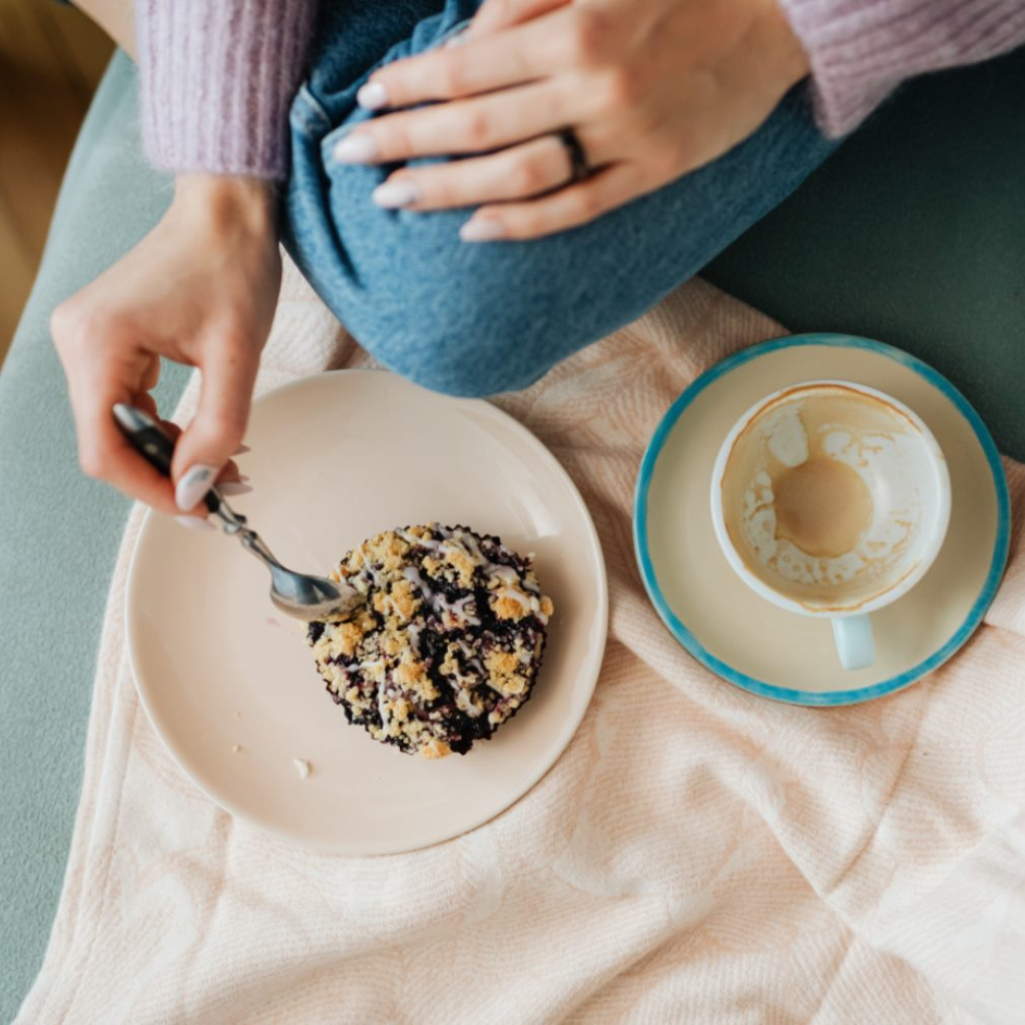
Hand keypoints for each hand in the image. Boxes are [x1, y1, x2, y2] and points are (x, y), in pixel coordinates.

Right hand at [51, 174, 280, 519]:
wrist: (227, 210)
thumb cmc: (233, 267)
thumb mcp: (237, 356)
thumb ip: (217, 429)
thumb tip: (195, 490)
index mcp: (97, 342)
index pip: (104, 448)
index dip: (151, 491)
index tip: (202, 511)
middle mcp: (76, 342)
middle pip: (108, 444)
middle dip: (167, 476)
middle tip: (227, 494)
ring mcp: (86, 342)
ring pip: (118, 430)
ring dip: (171, 456)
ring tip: (230, 465)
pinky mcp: (106, 342)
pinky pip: (127, 406)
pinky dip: (167, 430)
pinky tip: (208, 438)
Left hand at [336, 0, 809, 240]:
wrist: (788, 10)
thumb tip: (465, 37)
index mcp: (575, 26)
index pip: (466, 67)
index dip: (409, 85)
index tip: (366, 100)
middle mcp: (592, 88)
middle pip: (474, 125)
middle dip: (403, 140)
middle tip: (351, 157)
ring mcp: (624, 138)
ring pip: (516, 174)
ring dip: (447, 187)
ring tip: (393, 199)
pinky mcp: (652, 173)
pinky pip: (575, 208)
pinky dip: (522, 222)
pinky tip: (473, 229)